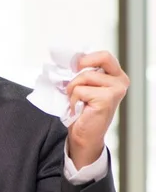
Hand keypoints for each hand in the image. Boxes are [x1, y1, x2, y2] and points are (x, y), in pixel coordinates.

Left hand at [65, 51, 129, 168]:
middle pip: (95, 62)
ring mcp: (115, 90)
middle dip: (78, 73)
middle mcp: (120, 82)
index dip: (86, 59)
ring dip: (73, 90)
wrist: (84, 135)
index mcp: (116, 76)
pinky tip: (80, 109)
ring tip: (78, 102)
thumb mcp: (85, 86)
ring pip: (84, 76)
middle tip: (74, 86)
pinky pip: (80, 90)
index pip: (104, 56)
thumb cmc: (83, 111)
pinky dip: (74, 100)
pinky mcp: (106, 99)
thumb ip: (83, 73)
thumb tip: (71, 61)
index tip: (75, 66)